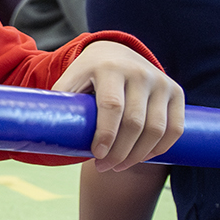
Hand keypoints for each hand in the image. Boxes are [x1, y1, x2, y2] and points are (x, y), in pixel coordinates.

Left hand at [52, 40, 184, 171]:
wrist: (115, 52)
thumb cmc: (86, 74)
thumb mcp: (70, 80)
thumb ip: (60, 102)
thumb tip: (43, 134)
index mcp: (108, 68)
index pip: (111, 106)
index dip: (105, 134)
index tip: (96, 156)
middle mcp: (139, 73)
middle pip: (135, 122)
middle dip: (120, 151)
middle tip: (104, 167)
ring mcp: (160, 82)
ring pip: (157, 128)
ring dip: (139, 154)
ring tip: (119, 165)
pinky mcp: (176, 91)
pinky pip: (175, 127)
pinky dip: (161, 147)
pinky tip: (143, 157)